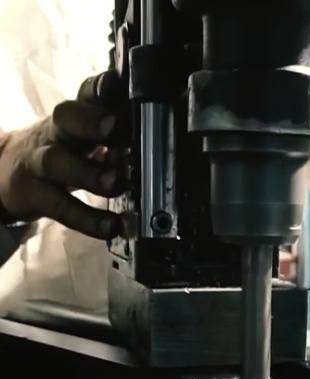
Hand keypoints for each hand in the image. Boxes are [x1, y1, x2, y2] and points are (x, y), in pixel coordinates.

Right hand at [0, 71, 125, 239]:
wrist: (11, 175)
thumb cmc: (64, 151)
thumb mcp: (85, 135)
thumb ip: (115, 130)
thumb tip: (158, 127)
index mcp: (75, 115)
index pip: (86, 93)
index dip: (101, 88)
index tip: (117, 84)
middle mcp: (55, 133)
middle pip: (66, 118)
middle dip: (91, 121)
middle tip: (116, 127)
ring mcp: (40, 163)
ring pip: (57, 162)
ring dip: (89, 172)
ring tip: (117, 182)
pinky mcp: (33, 194)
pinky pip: (60, 207)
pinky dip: (87, 219)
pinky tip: (111, 227)